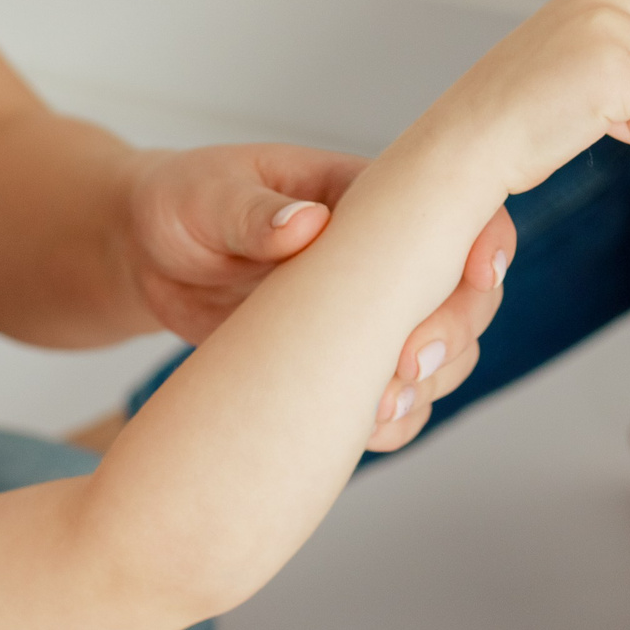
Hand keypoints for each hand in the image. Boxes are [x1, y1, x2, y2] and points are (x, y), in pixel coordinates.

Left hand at [123, 144, 515, 428]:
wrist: (146, 256)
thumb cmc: (184, 201)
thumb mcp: (209, 195)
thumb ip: (255, 210)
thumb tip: (305, 224)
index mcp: (364, 196)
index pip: (456, 210)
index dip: (483, 243)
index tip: (478, 278)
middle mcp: (380, 256)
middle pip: (463, 294)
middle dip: (451, 334)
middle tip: (405, 365)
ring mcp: (364, 312)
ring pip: (438, 353)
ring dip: (428, 386)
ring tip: (380, 408)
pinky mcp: (338, 359)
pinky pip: (391, 397)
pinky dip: (391, 422)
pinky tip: (363, 434)